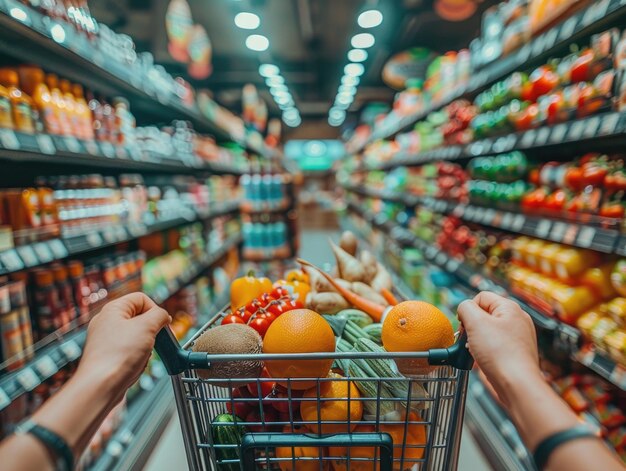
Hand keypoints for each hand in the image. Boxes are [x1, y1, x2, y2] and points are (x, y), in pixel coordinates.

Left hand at [78, 293, 170, 393]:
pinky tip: (135, 366)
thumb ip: (159, 315)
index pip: (141, 299)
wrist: (101, 386)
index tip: (163, 324)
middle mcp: (107, 323)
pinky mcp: (108, 357)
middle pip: (140, 318)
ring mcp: (106, 340)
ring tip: (142, 356)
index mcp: (113, 309)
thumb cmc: (118, 355)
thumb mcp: (147, 326)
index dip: (155, 310)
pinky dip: (138, 358)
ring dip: (146, 346)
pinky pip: (130, 352)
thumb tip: (163, 316)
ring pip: (137, 336)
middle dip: (152, 330)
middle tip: (158, 340)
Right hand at [457, 291, 540, 405]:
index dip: (468, 309)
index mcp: (510, 308)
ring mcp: (516, 338)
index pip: (481, 297)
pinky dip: (484, 351)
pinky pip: (493, 346)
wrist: (516, 384)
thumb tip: (464, 309)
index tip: (464, 325)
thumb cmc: (500, 354)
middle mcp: (516, 321)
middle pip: (484, 314)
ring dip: (476, 340)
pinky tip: (482, 360)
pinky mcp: (514, 353)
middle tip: (468, 338)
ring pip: (487, 331)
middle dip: (471, 326)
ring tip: (476, 351)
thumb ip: (465, 308)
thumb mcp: (475, 322)